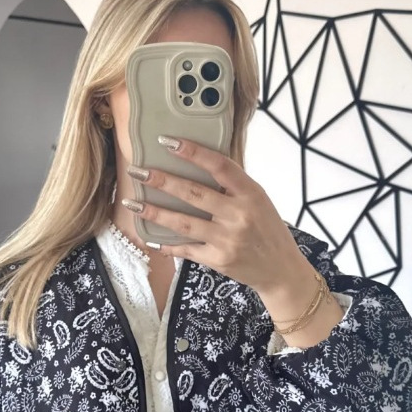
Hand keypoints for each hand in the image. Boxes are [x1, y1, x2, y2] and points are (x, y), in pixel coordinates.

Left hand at [123, 137, 312, 298]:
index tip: (168, 142)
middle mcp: (239, 215)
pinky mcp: (218, 260)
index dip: (193, 152)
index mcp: (251, 194)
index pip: (220, 166)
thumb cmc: (267, 230)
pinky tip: (149, 237)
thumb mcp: (259, 200)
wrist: (280, 269)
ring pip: (183, 223)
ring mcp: (227, 239)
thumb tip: (197, 164)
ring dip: (154, 212)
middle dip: (161, 181)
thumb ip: (233, 186)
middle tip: (137, 171)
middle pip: (194, 194)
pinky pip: (186, 249)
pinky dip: (167, 244)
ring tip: (132, 203)